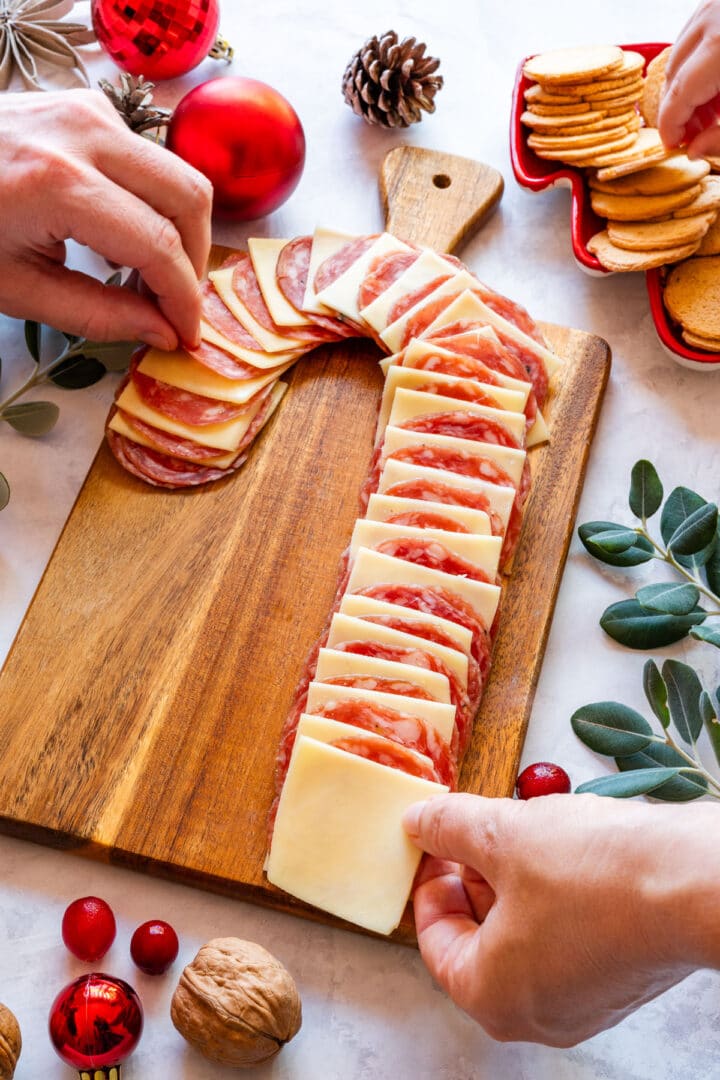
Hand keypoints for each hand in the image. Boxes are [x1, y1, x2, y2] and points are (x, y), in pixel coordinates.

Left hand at [0, 90, 212, 348]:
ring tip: (148, 277)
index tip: (188, 336)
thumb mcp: (18, 288)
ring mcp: (90, 110)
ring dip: (180, 232)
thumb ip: (99, 315)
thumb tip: (165, 332)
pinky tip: (126, 237)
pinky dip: (155, 204)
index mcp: (60, 185)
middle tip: (175, 305)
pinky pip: (150, 160)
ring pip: (180, 174)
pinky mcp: (90, 106)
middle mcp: (85, 135)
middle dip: (195, 260)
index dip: (184, 299)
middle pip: (189, 198)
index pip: (159, 246)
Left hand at [403, 793, 718, 1045]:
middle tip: (471, 832)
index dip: (428, 883)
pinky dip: (551, 898)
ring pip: (522, 938)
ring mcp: (581, 1001)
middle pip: (478, 942)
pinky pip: (564, 938)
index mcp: (491, 995)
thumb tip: (419, 821)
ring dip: (511, 883)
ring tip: (519, 831)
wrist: (696, 883)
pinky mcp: (617, 979)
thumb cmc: (596, 873)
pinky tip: (562, 852)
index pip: (434, 942)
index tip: (432, 845)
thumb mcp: (501, 835)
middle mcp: (535, 1014)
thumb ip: (449, 827)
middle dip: (471, 879)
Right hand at [659, 0, 719, 156]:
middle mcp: (714, 17)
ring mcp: (714, 3)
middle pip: (674, 72)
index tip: (674, 145)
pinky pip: (697, 32)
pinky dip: (699, 59)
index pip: (678, 93)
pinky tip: (716, 80)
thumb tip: (694, 151)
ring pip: (681, 51)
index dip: (671, 126)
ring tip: (710, 107)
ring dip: (687, 84)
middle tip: (695, 131)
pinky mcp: (717, 0)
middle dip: (680, 108)